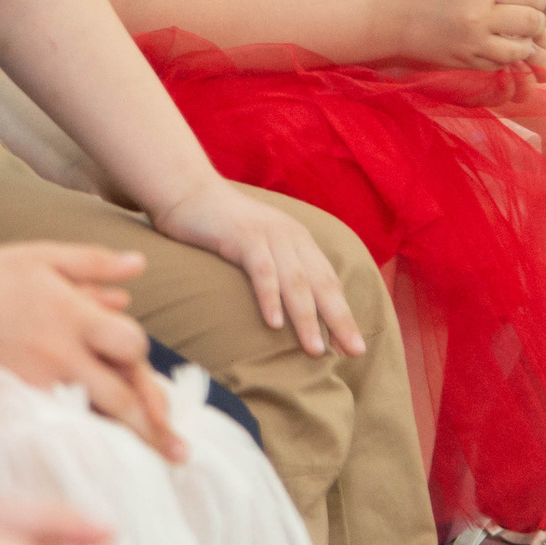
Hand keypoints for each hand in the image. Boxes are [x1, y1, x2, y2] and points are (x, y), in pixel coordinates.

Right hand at [0, 244, 183, 458]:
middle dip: (153, 424)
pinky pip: (57, 429)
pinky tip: (100, 463)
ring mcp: (34, 386)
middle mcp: (57, 355)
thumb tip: (140, 266)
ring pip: (92, 421)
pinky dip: (82, 443)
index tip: (149, 377)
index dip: (144, 364)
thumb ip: (94, 263)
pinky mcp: (12, 406)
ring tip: (155, 462)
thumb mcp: (42, 258)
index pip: (129, 346)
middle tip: (179, 451)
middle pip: (120, 397)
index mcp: (71, 315)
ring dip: (125, 442)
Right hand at [145, 179, 363, 359]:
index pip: (329, 283)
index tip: (355, 349)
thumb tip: (290, 314)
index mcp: (300, 242)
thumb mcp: (260, 247)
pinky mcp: (244, 236)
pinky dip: (269, 297)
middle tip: (354, 352)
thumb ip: (278, 271)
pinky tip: (274, 324)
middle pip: (322, 284)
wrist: (189, 192)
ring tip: (316, 350)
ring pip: (295, 282)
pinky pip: (262, 270)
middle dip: (340, 320)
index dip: (344, 316)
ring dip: (307, 318)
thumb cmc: (223, 228)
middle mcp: (292, 237)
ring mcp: (269, 236)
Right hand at [390, 0, 545, 70]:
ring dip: (525, 42)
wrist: (386, 15)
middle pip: (532, 22)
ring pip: (521, 50)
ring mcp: (471, 44)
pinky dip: (506, 56)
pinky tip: (497, 43)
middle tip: (529, 16)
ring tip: (515, 33)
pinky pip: (500, 64)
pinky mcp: (464, 62)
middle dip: (537, 19)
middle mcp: (477, 17)